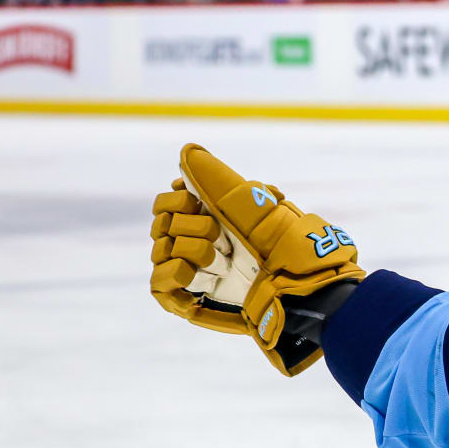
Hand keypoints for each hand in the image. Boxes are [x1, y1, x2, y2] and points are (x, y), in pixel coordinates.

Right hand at [149, 144, 364, 375]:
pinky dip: (178, 275)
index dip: (179, 201)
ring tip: (224, 264)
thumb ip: (219, 179)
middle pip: (163, 224)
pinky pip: (158, 281)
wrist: (290, 281)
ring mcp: (184, 269)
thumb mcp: (251, 205)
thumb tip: (188, 151)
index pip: (164, 203)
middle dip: (198, 229)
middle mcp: (187, 241)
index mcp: (201, 217)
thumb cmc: (276, 243)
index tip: (198, 203)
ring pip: (163, 251)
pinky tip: (202, 277)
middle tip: (226, 241)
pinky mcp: (181, 296)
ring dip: (198, 254)